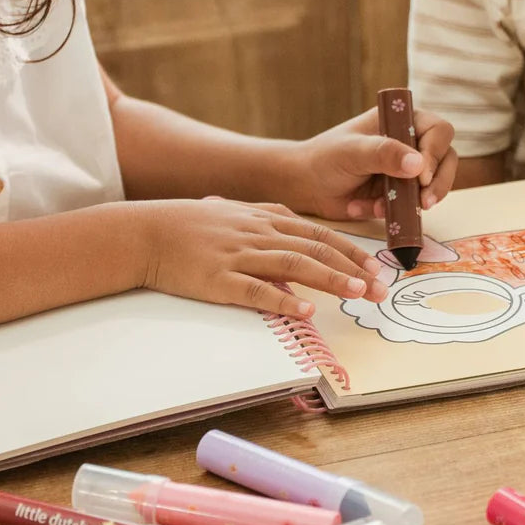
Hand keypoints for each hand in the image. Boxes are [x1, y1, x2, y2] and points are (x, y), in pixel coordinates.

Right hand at [135, 197, 388, 317]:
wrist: (146, 232)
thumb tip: (299, 236)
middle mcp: (258, 233)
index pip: (319, 233)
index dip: (351, 251)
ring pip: (294, 264)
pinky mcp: (218, 280)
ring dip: (329, 279)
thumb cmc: (190, 226)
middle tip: (378, 289)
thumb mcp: (235, 214)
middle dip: (352, 268)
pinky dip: (284, 299)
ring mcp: (239, 255)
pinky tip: (305, 310)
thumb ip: (269, 223)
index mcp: (265, 218)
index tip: (377, 268)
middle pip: (315, 248)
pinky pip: (256, 290)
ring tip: (356, 293)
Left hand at [290, 106, 457, 220]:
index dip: (435, 153)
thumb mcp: (353, 152)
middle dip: (438, 182)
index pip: (439, 131)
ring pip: (434, 185)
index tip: (420, 175)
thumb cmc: (326, 157)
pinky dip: (394, 212)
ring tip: (386, 209)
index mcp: (401, 121)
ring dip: (416, 201)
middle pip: (446, 159)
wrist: (306, 185)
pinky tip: (366, 208)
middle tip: (425, 202)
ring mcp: (407, 170)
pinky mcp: (401, 194)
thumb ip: (384, 154)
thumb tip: (418, 164)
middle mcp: (410, 143)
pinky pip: (412, 206)